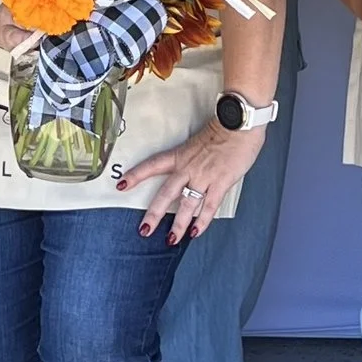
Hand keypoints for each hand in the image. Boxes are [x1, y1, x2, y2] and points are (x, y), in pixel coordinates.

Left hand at [122, 114, 264, 243]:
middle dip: (153, 214)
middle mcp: (188, 167)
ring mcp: (204, 176)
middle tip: (144, 230)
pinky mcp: (220, 182)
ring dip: (178, 225)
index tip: (121, 184)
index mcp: (180, 155)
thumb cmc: (224, 129)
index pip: (151, 166)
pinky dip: (202, 221)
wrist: (239, 122)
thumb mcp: (199, 141)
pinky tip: (196, 232)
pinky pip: (209, 206)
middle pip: (166, 194)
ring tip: (171, 240)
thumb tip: (191, 172)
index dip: (135, 176)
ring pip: (186, 205)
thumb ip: (193, 159)